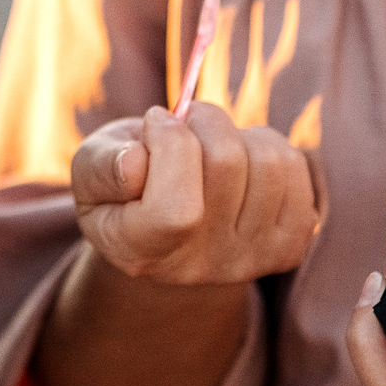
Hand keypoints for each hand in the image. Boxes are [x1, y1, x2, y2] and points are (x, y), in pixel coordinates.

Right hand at [70, 103, 321, 287]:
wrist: (168, 228)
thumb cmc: (122, 187)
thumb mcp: (89, 172)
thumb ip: (100, 166)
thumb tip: (134, 162)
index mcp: (142, 253)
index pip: (176, 210)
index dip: (170, 146)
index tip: (155, 122)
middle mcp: (201, 267)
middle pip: (228, 164)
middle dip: (204, 118)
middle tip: (184, 122)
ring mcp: (251, 259)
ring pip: (269, 161)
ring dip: (238, 132)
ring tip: (210, 145)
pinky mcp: (289, 244)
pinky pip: (296, 169)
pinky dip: (267, 146)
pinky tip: (240, 162)